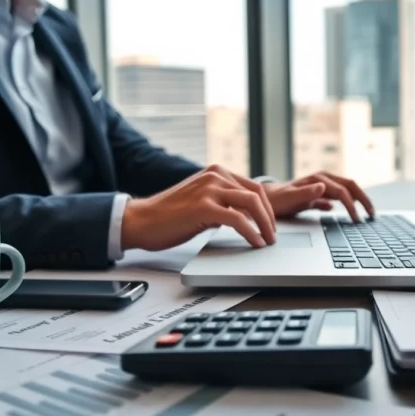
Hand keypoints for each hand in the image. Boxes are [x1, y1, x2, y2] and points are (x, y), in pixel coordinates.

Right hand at [121, 165, 275, 250]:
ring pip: (251, 204)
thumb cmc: (168, 215)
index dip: (267, 208)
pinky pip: (238, 219)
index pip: (253, 187)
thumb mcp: (200, 201)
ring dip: (265, 225)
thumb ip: (221, 202)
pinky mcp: (203, 207)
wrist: (141, 220)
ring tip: (267, 241)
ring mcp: (209, 189)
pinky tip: (255, 243)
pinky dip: (252, 233)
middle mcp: (214, 176)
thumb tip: (242, 215)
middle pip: (257, 194)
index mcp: (215, 172)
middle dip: (270, 217)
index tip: (270, 225)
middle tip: (273, 235)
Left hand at [264, 171, 375, 221]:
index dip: (352, 206)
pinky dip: (345, 204)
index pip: (343, 191)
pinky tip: (348, 213)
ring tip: (365, 214)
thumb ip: (306, 193)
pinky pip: (336, 197)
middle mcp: (322, 180)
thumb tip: (325, 187)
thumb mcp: (289, 198)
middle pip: (350, 186)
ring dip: (357, 201)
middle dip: (363, 200)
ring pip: (346, 191)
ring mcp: (320, 187)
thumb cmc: (274, 200)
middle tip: (372, 215)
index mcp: (318, 179)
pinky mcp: (317, 195)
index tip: (357, 220)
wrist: (263, 200)